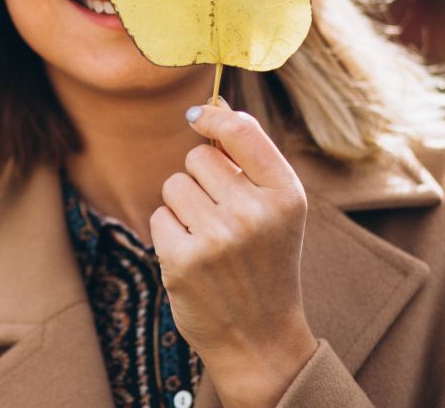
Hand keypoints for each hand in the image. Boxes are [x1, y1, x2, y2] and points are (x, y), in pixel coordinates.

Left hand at [149, 98, 317, 407]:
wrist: (260, 337)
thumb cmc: (265, 261)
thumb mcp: (276, 209)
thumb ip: (248, 158)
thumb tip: (212, 107)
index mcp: (286, 194)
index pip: (241, 130)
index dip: (213, 118)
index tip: (199, 119)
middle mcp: (255, 212)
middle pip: (197, 158)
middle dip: (200, 179)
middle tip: (221, 216)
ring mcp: (218, 237)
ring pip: (174, 185)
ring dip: (183, 207)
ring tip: (209, 239)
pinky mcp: (184, 260)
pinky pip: (159, 216)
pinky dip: (169, 234)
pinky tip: (194, 258)